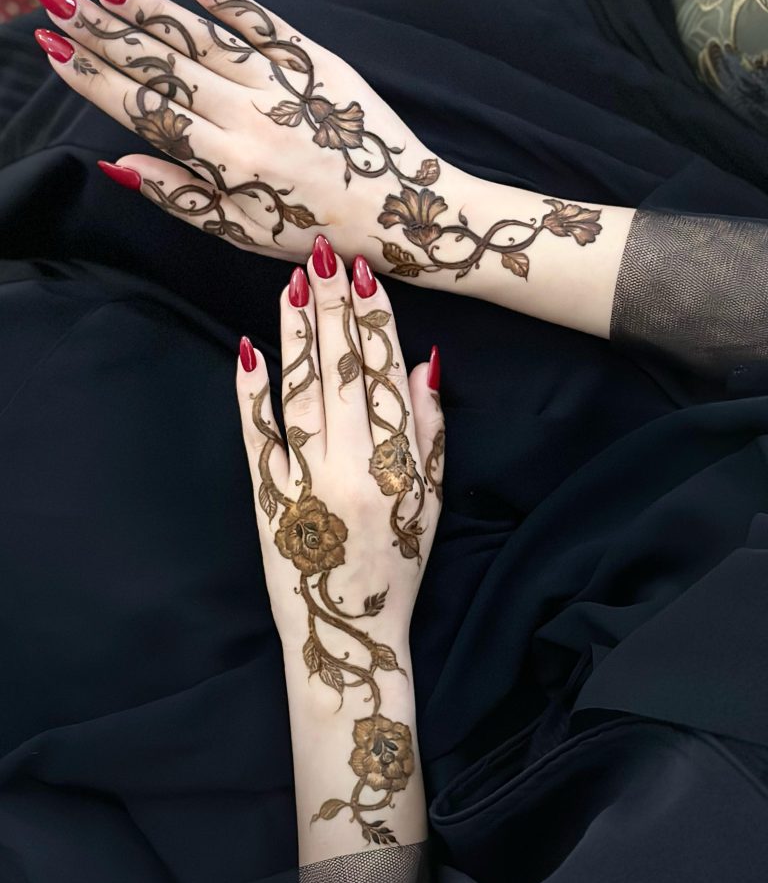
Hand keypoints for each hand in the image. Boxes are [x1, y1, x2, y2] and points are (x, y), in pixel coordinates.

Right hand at [35, 0, 631, 336]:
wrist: (407, 215)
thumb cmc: (320, 233)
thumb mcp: (246, 233)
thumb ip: (182, 197)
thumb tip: (118, 162)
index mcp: (229, 165)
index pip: (147, 112)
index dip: (96, 80)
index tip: (56, 50)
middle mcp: (251, 118)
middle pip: (164, 67)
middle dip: (104, 32)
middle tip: (56, 0)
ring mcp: (286, 86)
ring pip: (206, 38)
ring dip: (151, 9)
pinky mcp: (319, 65)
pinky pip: (266, 25)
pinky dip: (231, 0)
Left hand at [236, 236, 443, 651]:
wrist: (346, 628)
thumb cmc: (397, 562)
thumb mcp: (430, 501)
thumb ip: (430, 431)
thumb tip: (425, 362)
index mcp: (398, 466)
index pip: (387, 376)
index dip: (376, 322)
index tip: (365, 275)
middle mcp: (351, 466)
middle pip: (342, 371)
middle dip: (333, 307)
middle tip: (324, 254)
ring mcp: (304, 479)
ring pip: (300, 391)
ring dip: (296, 333)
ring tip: (293, 283)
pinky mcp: (265, 494)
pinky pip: (256, 434)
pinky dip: (250, 390)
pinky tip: (249, 347)